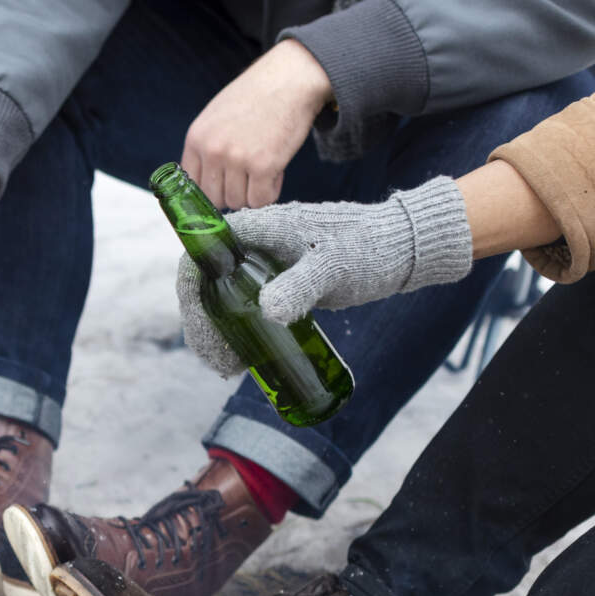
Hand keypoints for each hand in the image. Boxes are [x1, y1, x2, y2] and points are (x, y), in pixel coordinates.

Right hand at [173, 177, 472, 375]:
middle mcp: (253, 245)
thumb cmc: (370, 248)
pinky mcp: (279, 283)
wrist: (402, 249)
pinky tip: (243, 359)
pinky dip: (237, 333)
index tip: (202, 329)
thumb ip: (300, 286)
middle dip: (203, 323)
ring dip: (217, 333)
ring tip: (228, 367)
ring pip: (222, 298)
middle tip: (217, 362)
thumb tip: (266, 311)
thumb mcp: (333, 267)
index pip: (201, 256)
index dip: (191, 293)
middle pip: (205, 282)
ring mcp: (265, 265)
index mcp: (258, 229)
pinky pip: (243, 307)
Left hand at [181, 40, 330, 210]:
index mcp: (196, 138)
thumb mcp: (216, 116)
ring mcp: (237, 159)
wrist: (290, 78)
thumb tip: (203, 185)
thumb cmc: (256, 96)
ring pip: (238, 202)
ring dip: (252, 192)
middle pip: (214, 199)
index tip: (225, 186)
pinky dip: (270, 192)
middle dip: (232, 193)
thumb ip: (206, 147)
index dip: (211, 189)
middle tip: (249, 177)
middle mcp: (212, 150)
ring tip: (263, 169)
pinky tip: (275, 172)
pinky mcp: (264, 166)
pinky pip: (261, 200)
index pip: (192, 186)